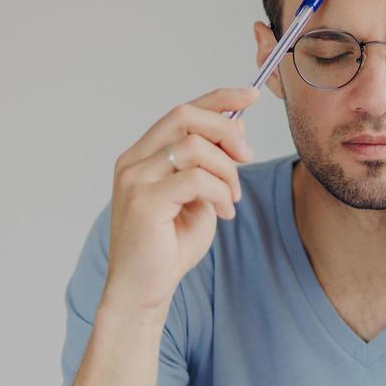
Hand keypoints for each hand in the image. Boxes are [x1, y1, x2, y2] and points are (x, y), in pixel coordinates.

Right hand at [103, 86, 258, 316]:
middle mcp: (133, 161)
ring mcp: (135, 179)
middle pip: (186, 116)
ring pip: (195, 147)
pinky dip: (220, 193)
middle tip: (248, 157)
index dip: (219, 98)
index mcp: (143, 156)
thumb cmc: (169, 247)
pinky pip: (196, 179)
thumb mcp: (200, 198)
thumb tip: (238, 127)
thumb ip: (213, 164)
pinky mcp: (144, 201)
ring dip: (227, 171)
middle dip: (227, 130)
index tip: (252, 94)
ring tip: (231, 199)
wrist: (143, 290)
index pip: (181, 111)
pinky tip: (223, 213)